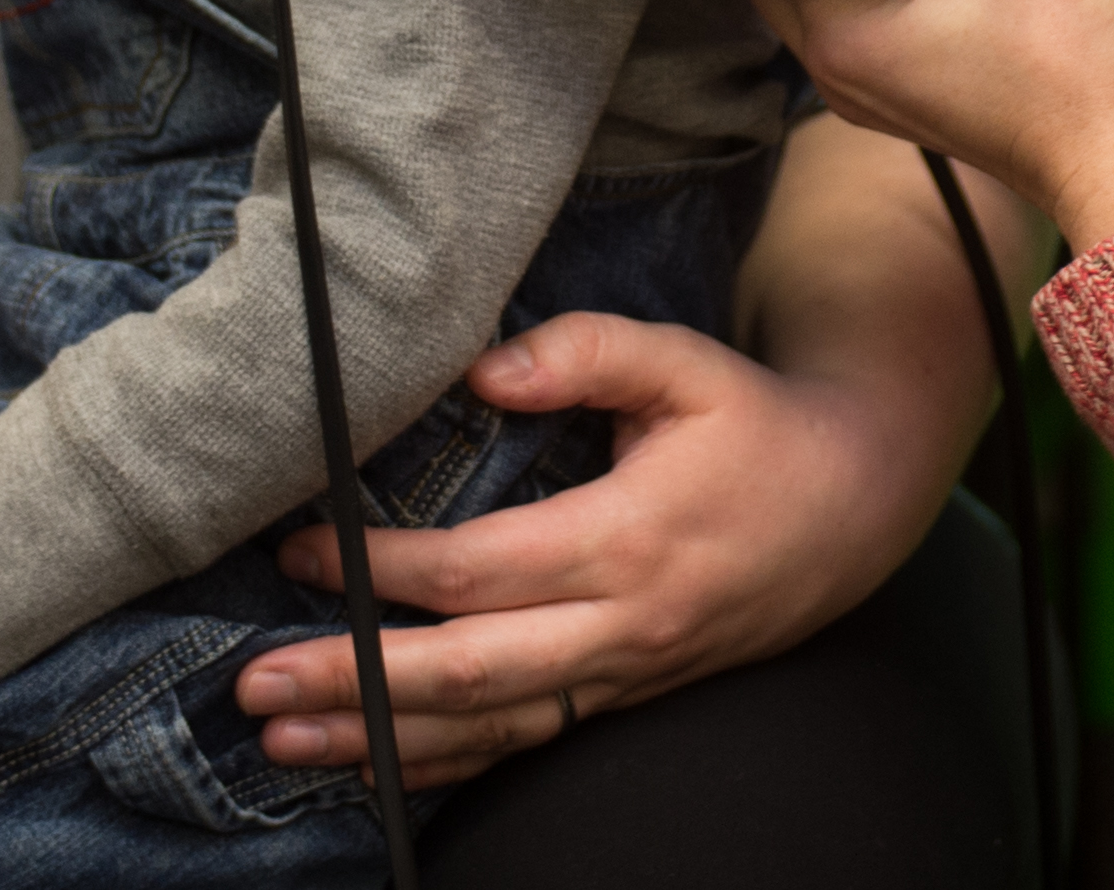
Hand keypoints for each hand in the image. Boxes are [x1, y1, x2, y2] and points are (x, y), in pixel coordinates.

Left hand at [229, 304, 949, 784]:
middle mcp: (622, 627)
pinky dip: (448, 760)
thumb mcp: (687, 361)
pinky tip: (382, 762)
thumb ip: (587, 351)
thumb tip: (484, 369)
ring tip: (287, 742)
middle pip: (468, 673)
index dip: (383, 569)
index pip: (479, 571)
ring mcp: (627, 675)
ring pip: (491, 728)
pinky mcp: (629, 696)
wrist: (857, 506)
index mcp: (627, 539)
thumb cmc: (757, 427)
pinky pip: (529, 741)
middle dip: (354, 683)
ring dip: (383, 740)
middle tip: (256, 684)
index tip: (304, 552)